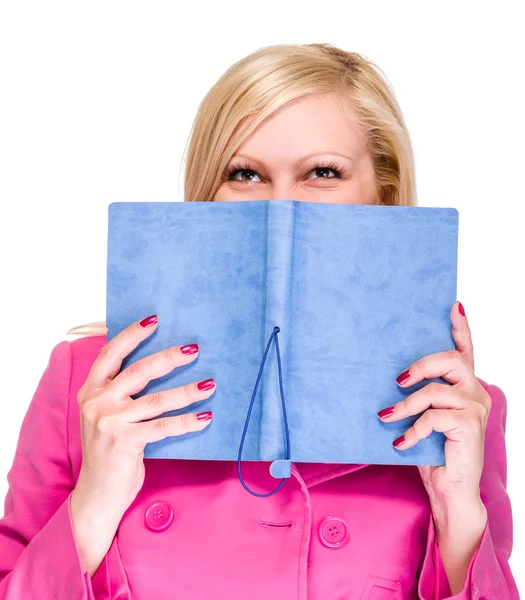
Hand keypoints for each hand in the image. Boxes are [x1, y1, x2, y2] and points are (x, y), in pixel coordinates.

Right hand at [70, 314, 214, 574]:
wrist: (97, 493)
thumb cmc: (108, 449)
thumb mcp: (106, 415)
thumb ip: (120, 391)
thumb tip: (158, 364)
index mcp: (91, 390)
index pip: (111, 353)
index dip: (132, 334)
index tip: (154, 319)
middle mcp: (97, 402)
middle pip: (139, 371)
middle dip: (169, 357)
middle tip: (194, 349)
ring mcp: (110, 422)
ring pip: (157, 399)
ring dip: (188, 390)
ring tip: (211, 383)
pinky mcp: (124, 442)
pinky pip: (164, 427)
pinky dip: (187, 422)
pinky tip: (205, 416)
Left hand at [376, 301, 490, 502]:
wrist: (449, 489)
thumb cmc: (433, 451)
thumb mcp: (423, 416)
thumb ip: (419, 394)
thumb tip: (392, 375)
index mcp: (464, 386)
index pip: (466, 350)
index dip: (461, 327)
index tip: (453, 305)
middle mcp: (476, 392)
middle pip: (452, 360)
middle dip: (420, 365)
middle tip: (397, 380)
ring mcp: (476, 408)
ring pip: (435, 391)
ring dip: (406, 405)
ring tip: (387, 417)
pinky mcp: (471, 426)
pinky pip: (434, 417)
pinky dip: (413, 429)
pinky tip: (400, 443)